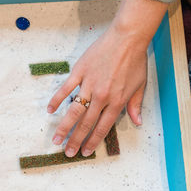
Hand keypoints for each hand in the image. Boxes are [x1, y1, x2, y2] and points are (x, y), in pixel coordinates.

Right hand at [47, 0, 166, 155]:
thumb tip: (137, 122)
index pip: (102, 127)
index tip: (84, 152)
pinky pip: (66, 88)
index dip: (92, 141)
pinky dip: (57, 100)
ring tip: (56, 139)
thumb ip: (135, 105)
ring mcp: (89, 84)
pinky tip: (50, 110)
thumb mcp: (140, 85)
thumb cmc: (135, 61)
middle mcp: (102, 96)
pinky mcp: (80, 72)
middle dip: (75, 140)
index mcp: (117, 101)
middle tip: (67, 152)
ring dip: (64, 127)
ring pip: (74, 110)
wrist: (127, 38)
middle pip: (86, 123)